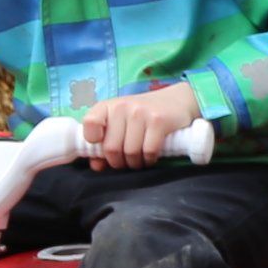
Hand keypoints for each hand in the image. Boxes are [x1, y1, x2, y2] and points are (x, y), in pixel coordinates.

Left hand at [83, 82, 207, 167]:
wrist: (176, 101)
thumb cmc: (143, 116)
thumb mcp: (121, 123)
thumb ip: (105, 143)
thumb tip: (96, 165)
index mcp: (108, 106)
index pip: (90, 123)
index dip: (93, 141)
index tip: (102, 146)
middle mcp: (122, 107)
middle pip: (111, 148)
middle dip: (118, 162)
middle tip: (126, 162)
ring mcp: (141, 113)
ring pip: (130, 152)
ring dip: (135, 163)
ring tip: (139, 160)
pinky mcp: (159, 121)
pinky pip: (148, 150)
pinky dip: (149, 160)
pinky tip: (150, 157)